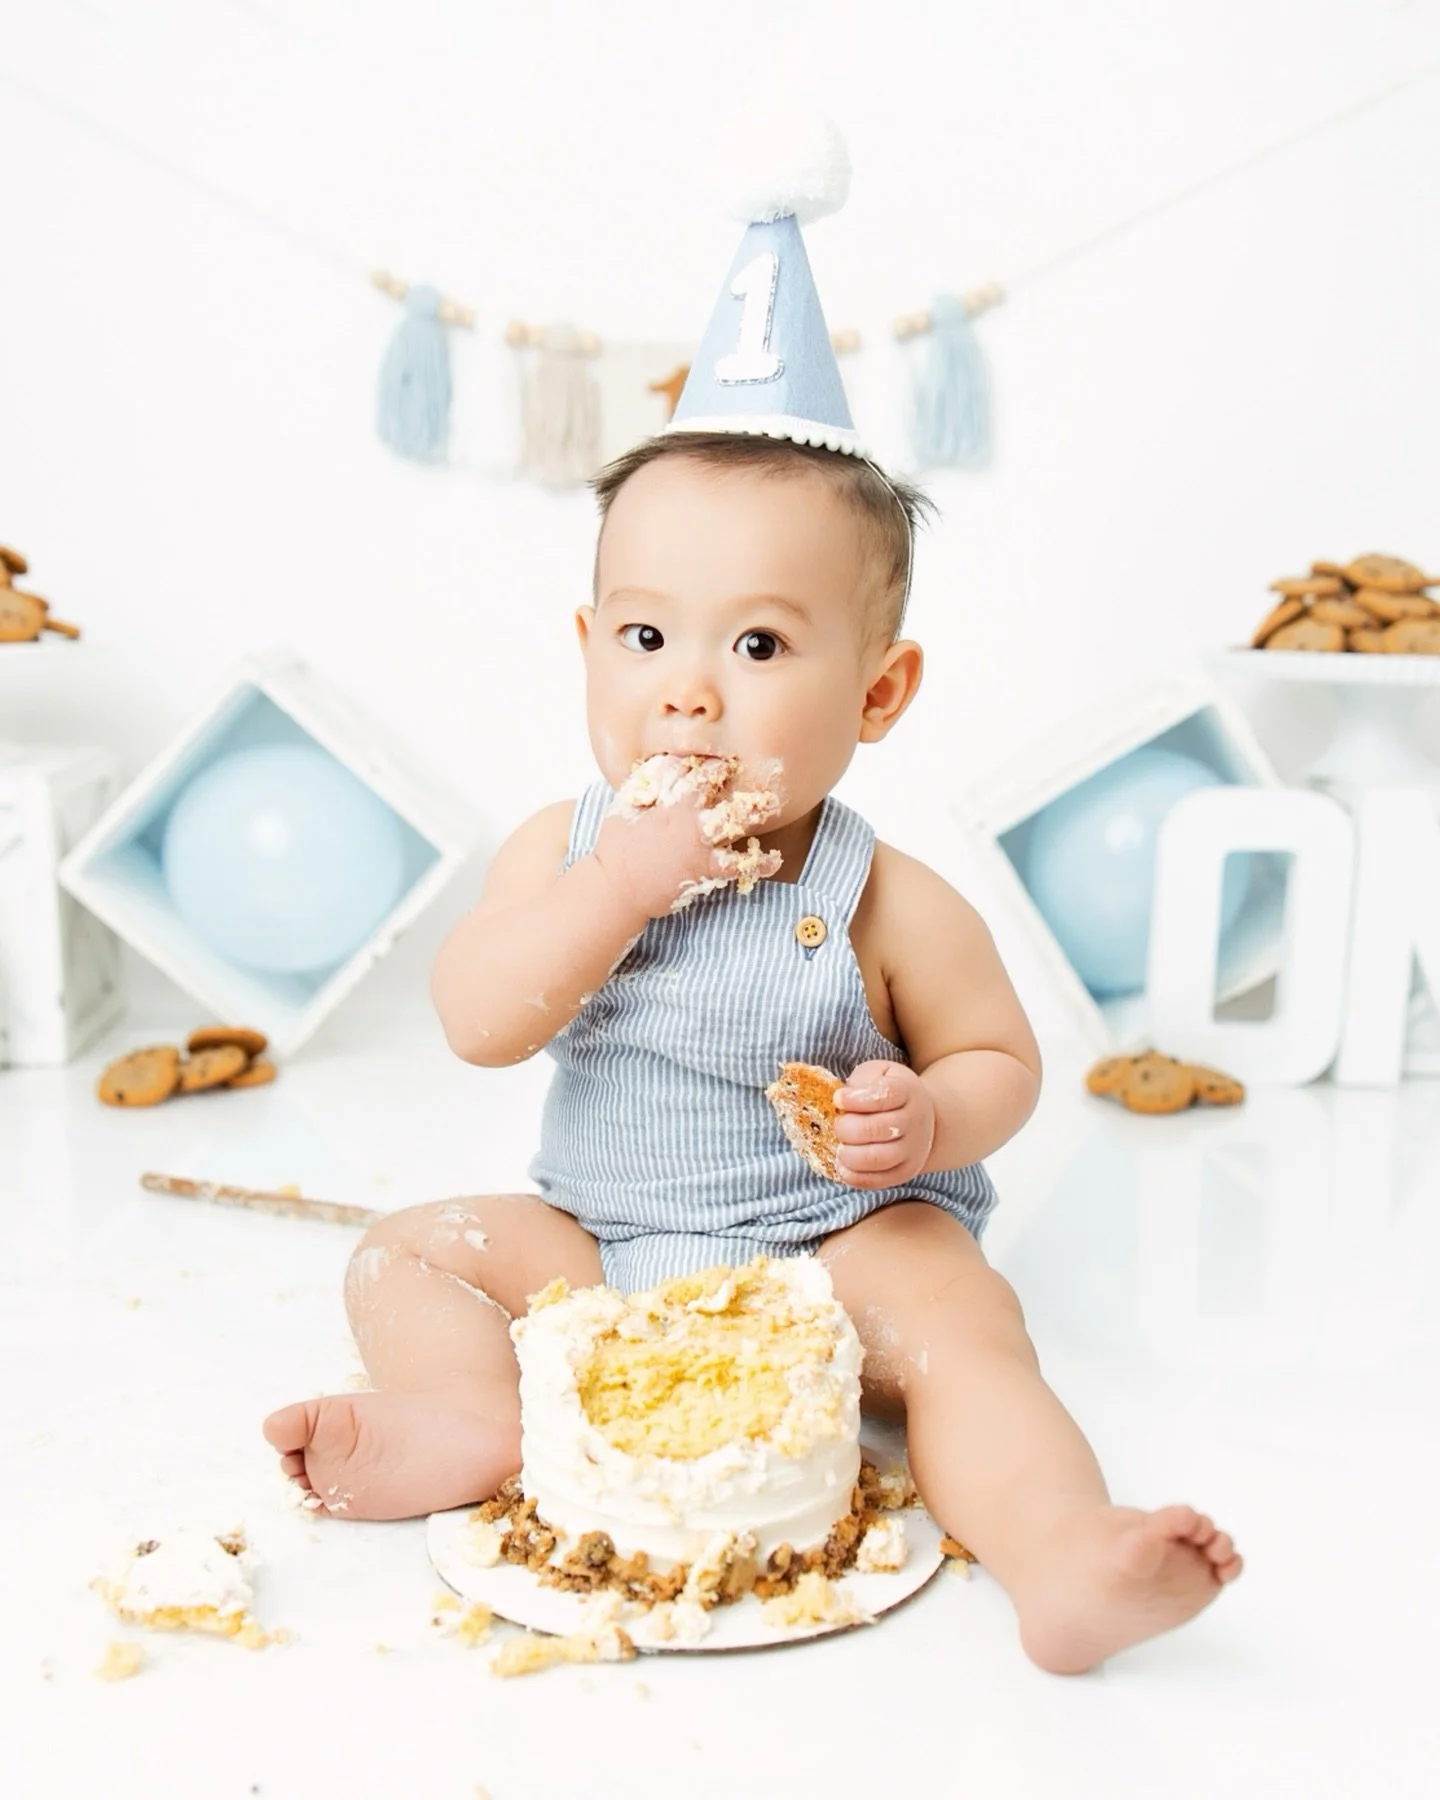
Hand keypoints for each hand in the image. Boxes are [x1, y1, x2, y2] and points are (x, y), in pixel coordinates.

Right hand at [593, 760, 780, 919]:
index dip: (710, 762)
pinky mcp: (706, 869)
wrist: (617, 888)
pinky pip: (739, 865)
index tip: (722, 758)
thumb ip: (645, 785)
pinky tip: (775, 859)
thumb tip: (662, 764)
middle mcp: (687, 817)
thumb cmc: (616, 847)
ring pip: (734, 821)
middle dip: (734, 775)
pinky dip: (759, 863)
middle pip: (717, 788)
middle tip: (756, 768)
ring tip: (774, 803)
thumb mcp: (624, 806)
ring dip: (755, 811)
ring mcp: (699, 843)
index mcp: (667, 800)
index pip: (693, 770)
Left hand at [834, 1060, 934, 1188]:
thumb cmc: (889, 1094)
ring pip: (879, 1158)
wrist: (921, 1119)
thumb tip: (840, 1099)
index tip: (838, 1099)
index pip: (885, 1094)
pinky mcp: (905, 1172)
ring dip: (850, 1155)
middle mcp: (915, 1121)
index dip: (856, 1099)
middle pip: (879, 1129)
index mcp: (908, 1091)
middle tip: (838, 1125)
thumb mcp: (880, 1073)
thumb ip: (862, 1080)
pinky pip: (878, 1180)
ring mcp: (913, 1149)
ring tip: (839, 1148)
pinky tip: (842, 1164)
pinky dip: (855, 1176)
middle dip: (848, 1128)